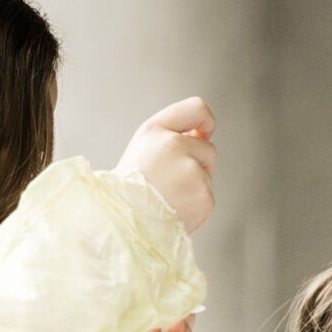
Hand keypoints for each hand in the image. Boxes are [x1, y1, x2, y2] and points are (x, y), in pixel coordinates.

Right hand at [116, 97, 217, 233]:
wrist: (123, 223)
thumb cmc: (130, 187)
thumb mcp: (142, 147)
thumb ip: (172, 134)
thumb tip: (203, 133)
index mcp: (154, 131)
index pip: (197, 108)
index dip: (205, 121)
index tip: (203, 132)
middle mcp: (174, 146)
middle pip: (208, 148)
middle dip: (196, 162)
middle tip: (168, 180)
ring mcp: (191, 173)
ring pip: (208, 174)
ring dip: (196, 184)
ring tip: (169, 195)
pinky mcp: (204, 197)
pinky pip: (208, 196)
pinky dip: (196, 204)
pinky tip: (175, 208)